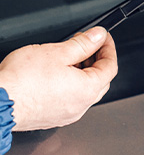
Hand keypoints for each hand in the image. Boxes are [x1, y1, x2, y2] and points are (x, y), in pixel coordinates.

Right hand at [0, 27, 116, 130]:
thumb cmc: (21, 81)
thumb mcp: (57, 52)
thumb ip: (83, 43)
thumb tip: (98, 36)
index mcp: (88, 89)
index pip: (111, 66)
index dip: (108, 47)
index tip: (103, 37)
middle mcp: (81, 105)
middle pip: (101, 79)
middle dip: (96, 59)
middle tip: (86, 44)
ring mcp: (67, 114)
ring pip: (85, 90)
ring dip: (83, 72)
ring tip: (68, 57)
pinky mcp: (53, 117)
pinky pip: (70, 99)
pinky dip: (70, 85)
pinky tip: (57, 74)